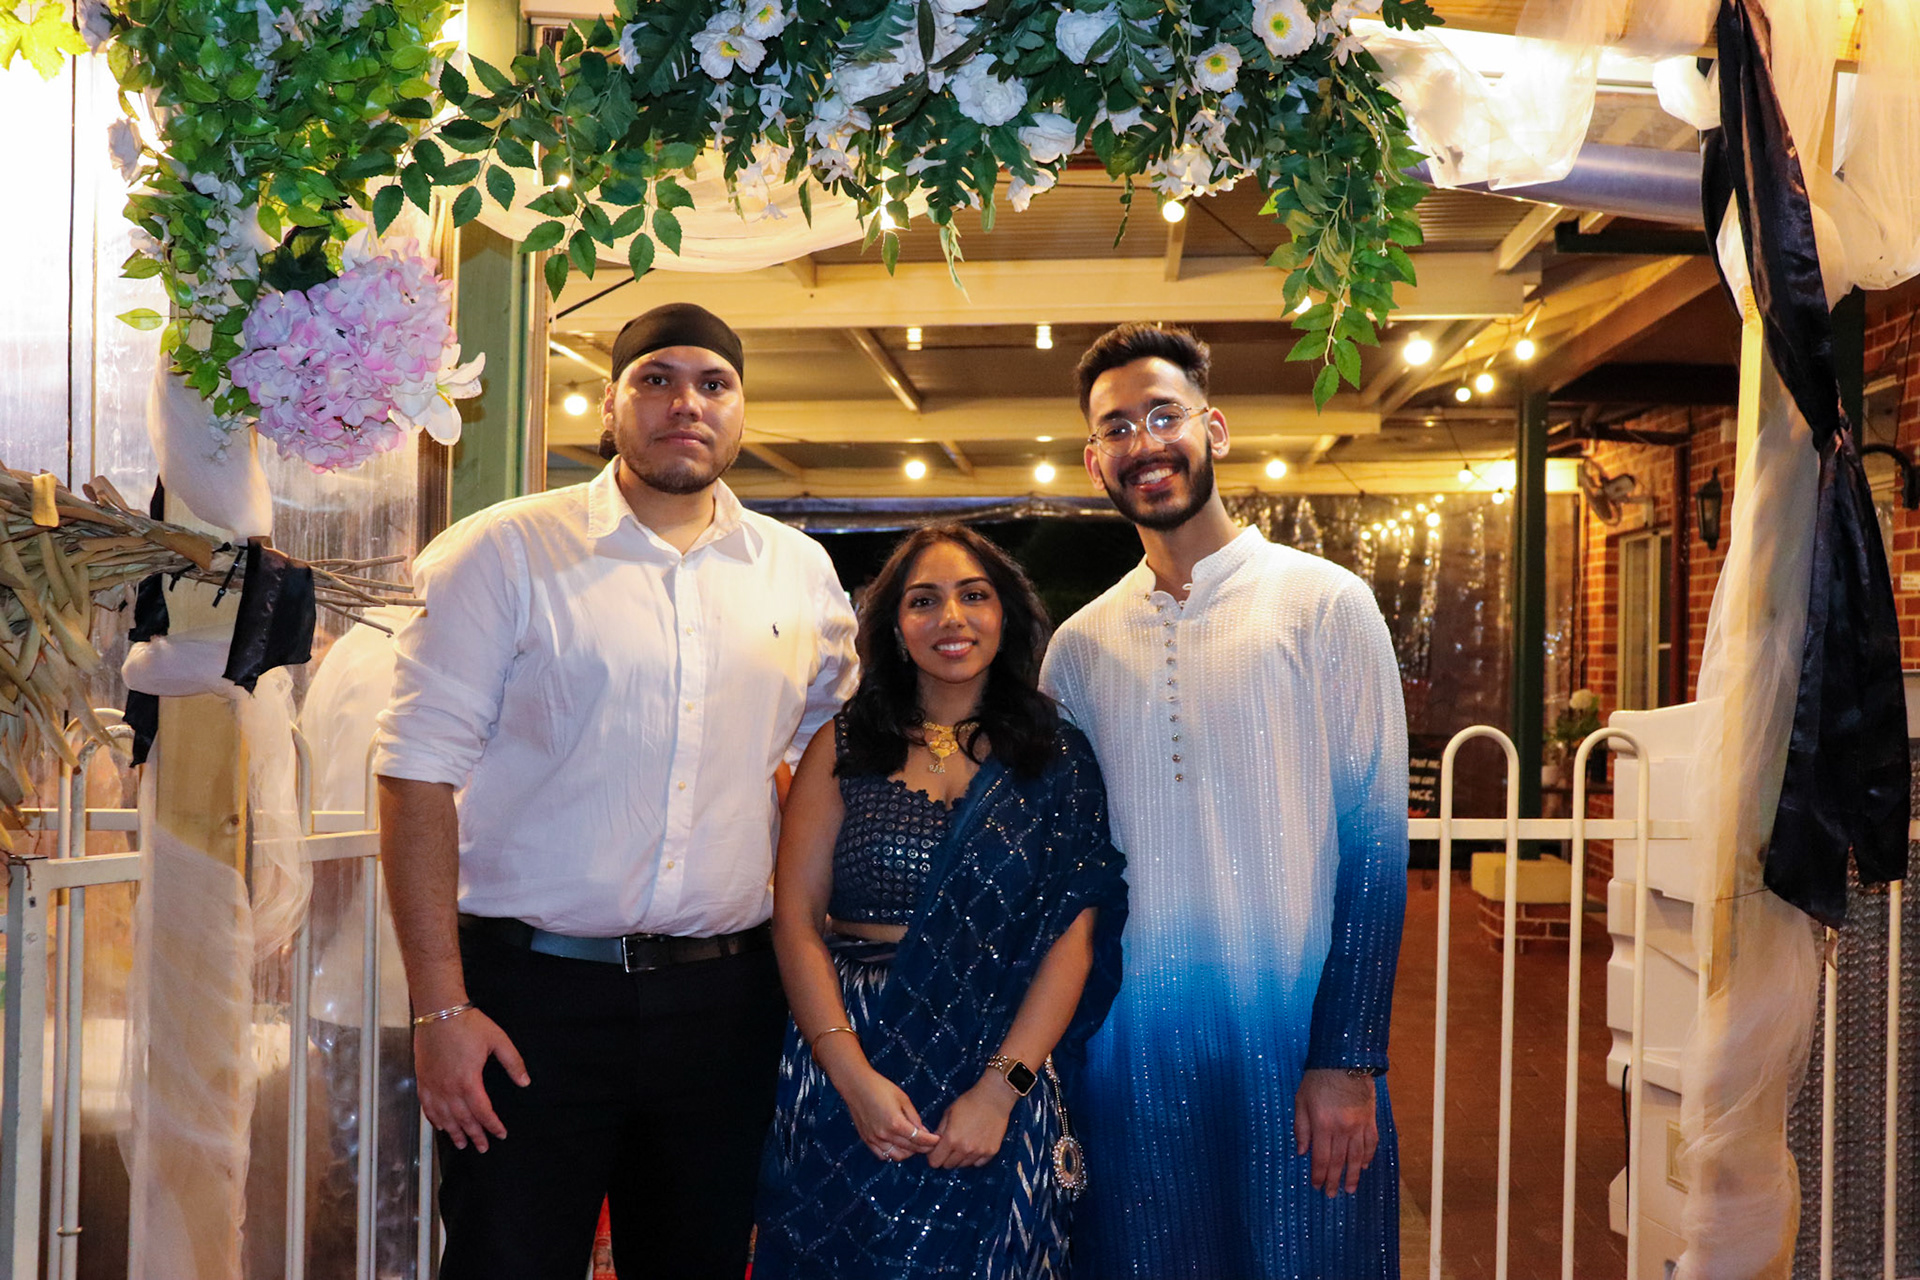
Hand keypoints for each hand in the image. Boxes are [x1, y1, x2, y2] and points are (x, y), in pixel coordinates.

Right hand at [414, 1008, 529, 1153]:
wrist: (439, 1012)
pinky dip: (434, 1119)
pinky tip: (440, 1126)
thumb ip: (513, 1063)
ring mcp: (433, 1086)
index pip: (483, 1112)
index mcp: (469, 1081)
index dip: (493, 1125)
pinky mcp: (422, 1080)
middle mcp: (449, 1089)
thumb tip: (525, 1082)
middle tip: (482, 1148)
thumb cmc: (469, 1024)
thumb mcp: (498, 1040)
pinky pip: (427, 1107)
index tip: (501, 1134)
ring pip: (444, 1118)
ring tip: (462, 1144)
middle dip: (475, 1135)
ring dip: (454, 1133)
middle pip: (463, 1120)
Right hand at [834, 1064, 937, 1162]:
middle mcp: (885, 1135)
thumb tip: (924, 1131)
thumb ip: (914, 1117)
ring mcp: (875, 1139)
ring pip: (897, 1156)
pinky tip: (898, 1146)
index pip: (919, 1139)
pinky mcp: (867, 1140)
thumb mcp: (903, 1099)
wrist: (856, 1085)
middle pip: (910, 1149)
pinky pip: (883, 1155)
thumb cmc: (880, 1087)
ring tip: (914, 1144)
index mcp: (896, 1123)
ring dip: (909, 1153)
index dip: (931, 1141)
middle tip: (930, 1143)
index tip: (938, 1140)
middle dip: (923, 1147)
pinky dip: (893, 1154)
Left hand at [927, 1077, 1015, 1168]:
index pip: (935, 1162)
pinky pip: (978, 1163)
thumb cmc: (969, 1102)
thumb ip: (939, 1131)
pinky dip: (974, 1158)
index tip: (936, 1150)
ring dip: (960, 1157)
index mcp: (951, 1139)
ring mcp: (979, 1152)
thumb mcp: (948, 1113)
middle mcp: (965, 1149)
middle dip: (946, 1157)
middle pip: (949, 1165)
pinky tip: (975, 1145)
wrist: (994, 1098)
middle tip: (950, 1145)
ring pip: (963, 1165)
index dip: (933, 1156)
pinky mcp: (991, 1152)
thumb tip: (934, 1144)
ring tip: (964, 1142)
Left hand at [1295, 1069, 1377, 1195]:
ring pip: (1357, 1157)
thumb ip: (1301, 1128)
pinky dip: (1368, 1157)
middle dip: (1334, 1180)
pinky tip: (1365, 1167)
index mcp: (1323, 1125)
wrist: (1345, 1060)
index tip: (1316, 1187)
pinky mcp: (1370, 1119)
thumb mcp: (1300, 1101)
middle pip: (1339, 1161)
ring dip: (1353, 1175)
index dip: (1318, 1175)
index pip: (1320, 1158)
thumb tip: (1302, 1152)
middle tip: (1331, 1195)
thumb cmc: (1318, 1079)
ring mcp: (1359, 1126)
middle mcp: (1342, 1129)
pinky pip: (1371, 1143)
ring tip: (1350, 1189)